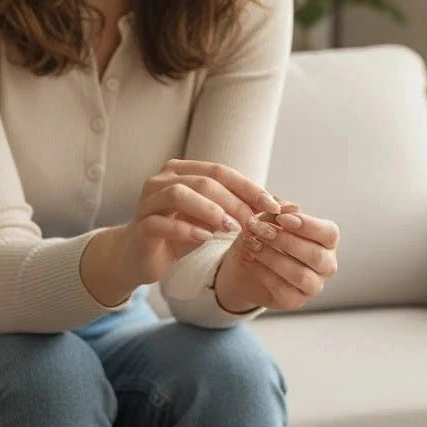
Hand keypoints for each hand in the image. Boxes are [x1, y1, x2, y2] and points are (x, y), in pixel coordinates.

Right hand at [115, 159, 281, 286]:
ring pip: (181, 195)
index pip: (221, 172)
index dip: (249, 188)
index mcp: (182, 171)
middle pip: (205, 181)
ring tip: (231, 229)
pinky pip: (163, 223)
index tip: (274, 207)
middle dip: (235, 202)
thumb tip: (288, 206)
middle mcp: (162, 179)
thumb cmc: (180, 234)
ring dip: (212, 211)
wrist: (139, 256)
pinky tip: (206, 239)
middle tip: (256, 223)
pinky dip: (188, 230)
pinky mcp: (142, 226)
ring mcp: (148, 201)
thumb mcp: (214, 220)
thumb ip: (242, 210)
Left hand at [214, 208, 338, 311]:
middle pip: (316, 255)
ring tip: (252, 244)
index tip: (282, 218)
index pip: (329, 233)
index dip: (308, 226)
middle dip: (287, 241)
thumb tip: (289, 206)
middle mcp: (326, 265)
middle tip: (261, 230)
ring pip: (300, 274)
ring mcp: (313, 286)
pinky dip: (264, 272)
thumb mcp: (267, 220)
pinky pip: (283, 289)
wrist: (245, 266)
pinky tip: (250, 259)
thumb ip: (278, 213)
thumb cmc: (264, 237)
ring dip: (274, 257)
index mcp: (327, 242)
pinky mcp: (295, 301)